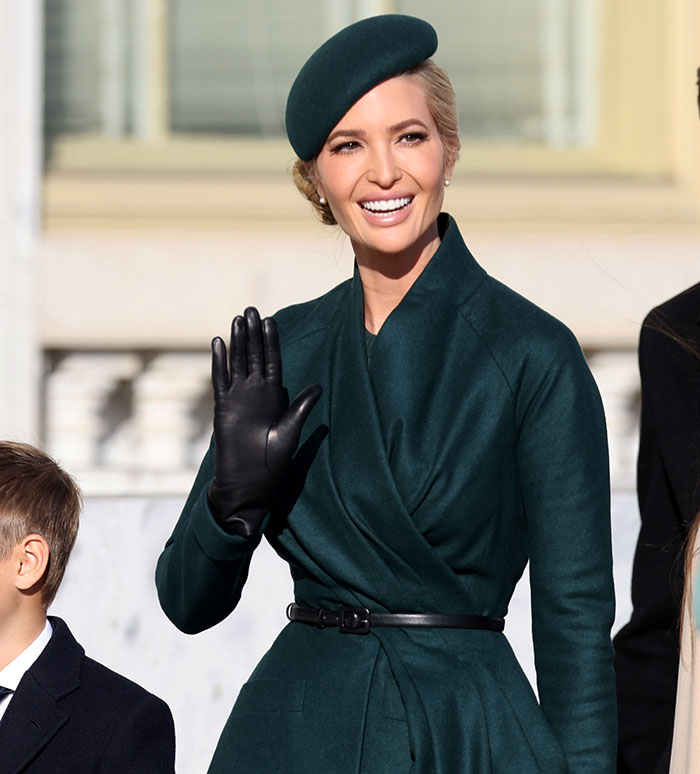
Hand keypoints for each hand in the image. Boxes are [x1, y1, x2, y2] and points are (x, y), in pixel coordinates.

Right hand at [208, 307, 321, 535]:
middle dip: (254, 333)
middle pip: (254, 356)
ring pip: (237, 362)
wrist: (249, 482)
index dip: (272, 341)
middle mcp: (255, 393)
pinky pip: (220, 379)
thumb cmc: (271, 462)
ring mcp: (237, 398)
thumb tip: (318, 386)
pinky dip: (219, 361)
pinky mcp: (222, 406)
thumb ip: (301, 407)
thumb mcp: (290, 431)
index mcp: (273, 396)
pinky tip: (218, 342)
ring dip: (237, 341)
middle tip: (252, 309)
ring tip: (238, 318)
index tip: (271, 320)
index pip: (273, 361)